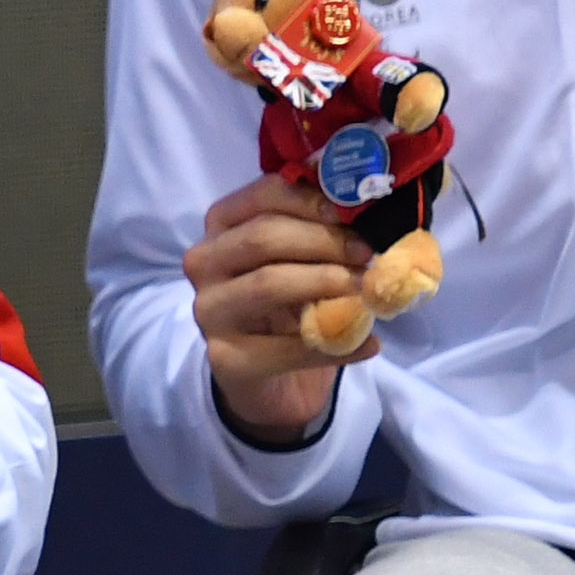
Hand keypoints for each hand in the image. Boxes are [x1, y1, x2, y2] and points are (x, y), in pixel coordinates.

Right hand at [184, 176, 374, 439]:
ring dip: (324, 283)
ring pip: (267, 283)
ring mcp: (210, 311)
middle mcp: (204, 262)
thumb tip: (370, 214)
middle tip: (366, 253)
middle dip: (323, 241)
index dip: (309, 200)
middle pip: (263, 237)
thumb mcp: (302, 259)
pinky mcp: (225, 358)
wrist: (273, 378)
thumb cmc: (291, 303)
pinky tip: (369, 343)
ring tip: (365, 290)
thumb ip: (322, 233)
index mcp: (222, 225)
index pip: (261, 196)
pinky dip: (336, 345)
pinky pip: (286, 347)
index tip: (349, 213)